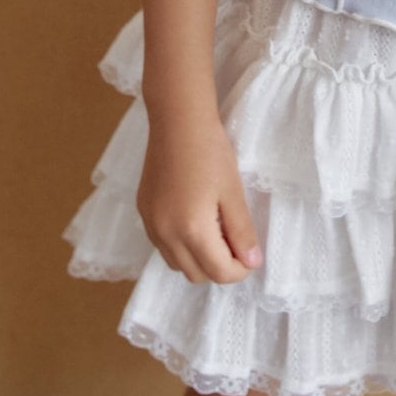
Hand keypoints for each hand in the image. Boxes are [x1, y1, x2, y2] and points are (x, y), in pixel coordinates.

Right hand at [136, 109, 264, 286]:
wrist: (177, 121)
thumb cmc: (211, 152)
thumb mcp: (233, 192)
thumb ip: (242, 232)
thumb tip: (252, 263)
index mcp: (191, 230)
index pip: (218, 272)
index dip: (240, 270)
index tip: (250, 254)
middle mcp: (165, 234)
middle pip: (196, 274)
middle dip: (219, 267)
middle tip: (234, 240)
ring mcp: (150, 224)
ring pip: (176, 264)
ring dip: (198, 259)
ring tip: (215, 229)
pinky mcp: (143, 213)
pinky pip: (163, 245)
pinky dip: (180, 245)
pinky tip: (193, 220)